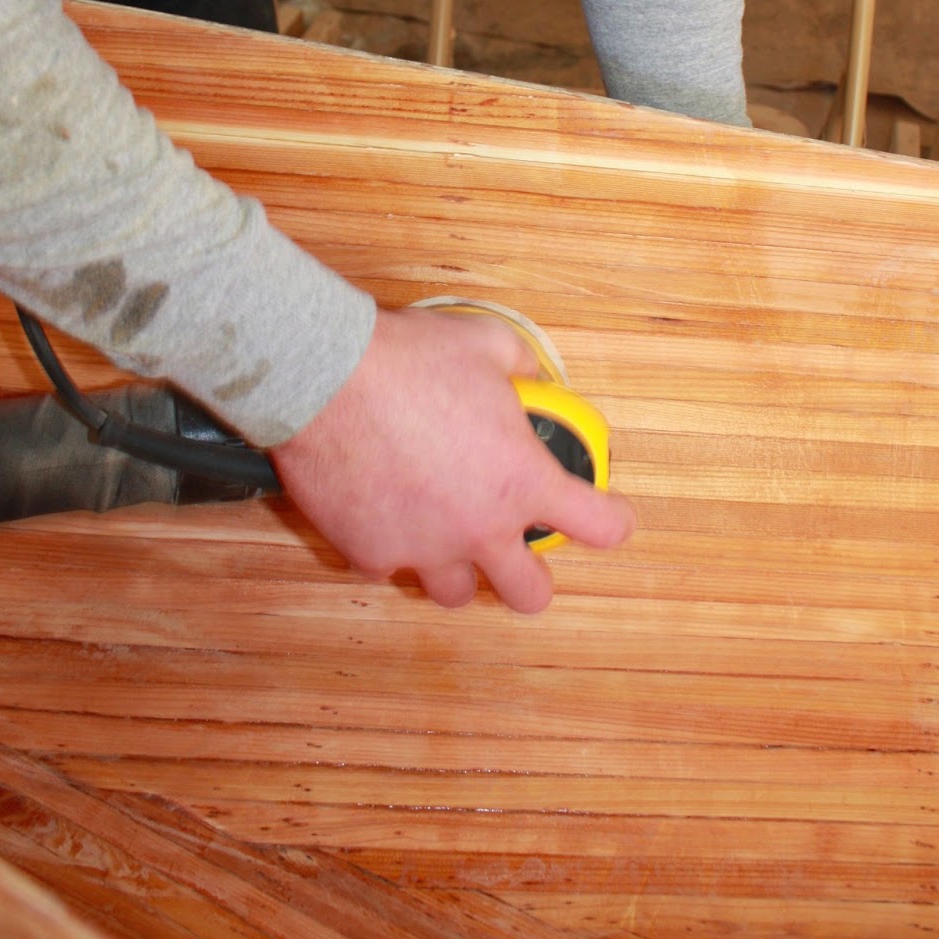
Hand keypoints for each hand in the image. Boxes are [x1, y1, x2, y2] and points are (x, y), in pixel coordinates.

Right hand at [271, 306, 634, 611]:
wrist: (325, 377)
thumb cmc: (408, 359)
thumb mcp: (487, 344)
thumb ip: (522, 366)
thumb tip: (531, 374)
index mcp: (522, 480)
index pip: (599, 527)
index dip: (612, 522)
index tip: (609, 517)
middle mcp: (480, 528)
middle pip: (529, 595)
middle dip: (530, 579)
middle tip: (519, 554)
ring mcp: (423, 549)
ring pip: (454, 593)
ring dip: (458, 568)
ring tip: (446, 535)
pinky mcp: (369, 553)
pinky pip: (389, 567)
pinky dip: (392, 547)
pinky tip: (384, 513)